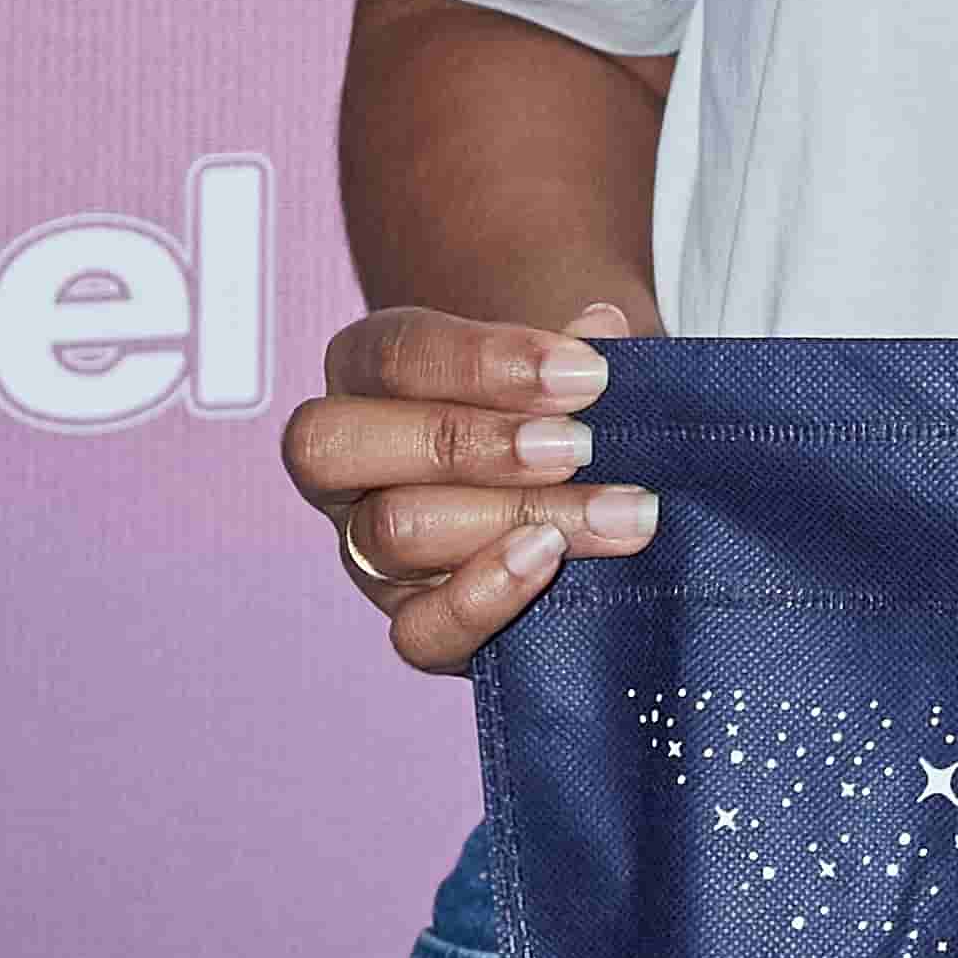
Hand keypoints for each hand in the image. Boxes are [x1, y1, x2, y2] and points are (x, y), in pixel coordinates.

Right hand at [277, 298, 658, 674]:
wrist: (575, 484)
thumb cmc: (559, 406)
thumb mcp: (568, 366)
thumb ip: (578, 351)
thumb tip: (602, 326)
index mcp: (366, 373)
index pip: (391, 355)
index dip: (482, 362)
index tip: (585, 375)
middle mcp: (347, 463)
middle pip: (343, 445)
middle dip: (468, 442)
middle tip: (579, 445)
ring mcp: (366, 551)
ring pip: (390, 534)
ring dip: (513, 516)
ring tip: (614, 510)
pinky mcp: (409, 621)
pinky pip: (416, 631)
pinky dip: (483, 597)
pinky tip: (550, 561)